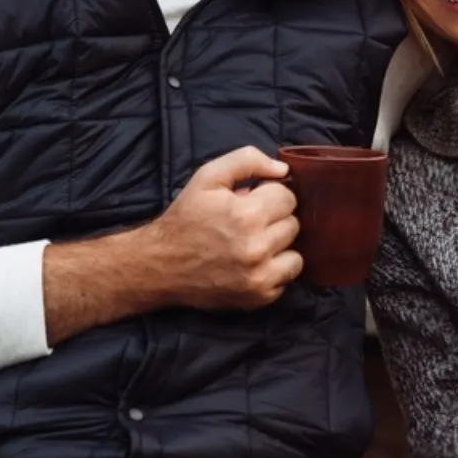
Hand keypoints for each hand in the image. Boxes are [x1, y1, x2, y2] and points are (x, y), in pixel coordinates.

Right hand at [146, 146, 301, 309]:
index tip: (253, 202)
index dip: (270, 196)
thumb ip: (247, 160)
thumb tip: (282, 170)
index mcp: (246, 215)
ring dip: (279, 246)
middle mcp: (256, 248)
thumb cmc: (186, 218)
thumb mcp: (207, 177)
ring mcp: (259, 276)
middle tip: (249, 223)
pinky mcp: (259, 296)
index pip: (287, 197)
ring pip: (296, 252)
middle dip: (274, 220)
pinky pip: (287, 277)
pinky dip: (275, 269)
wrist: (161, 265)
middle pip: (293, 224)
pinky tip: (253, 263)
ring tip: (254, 243)